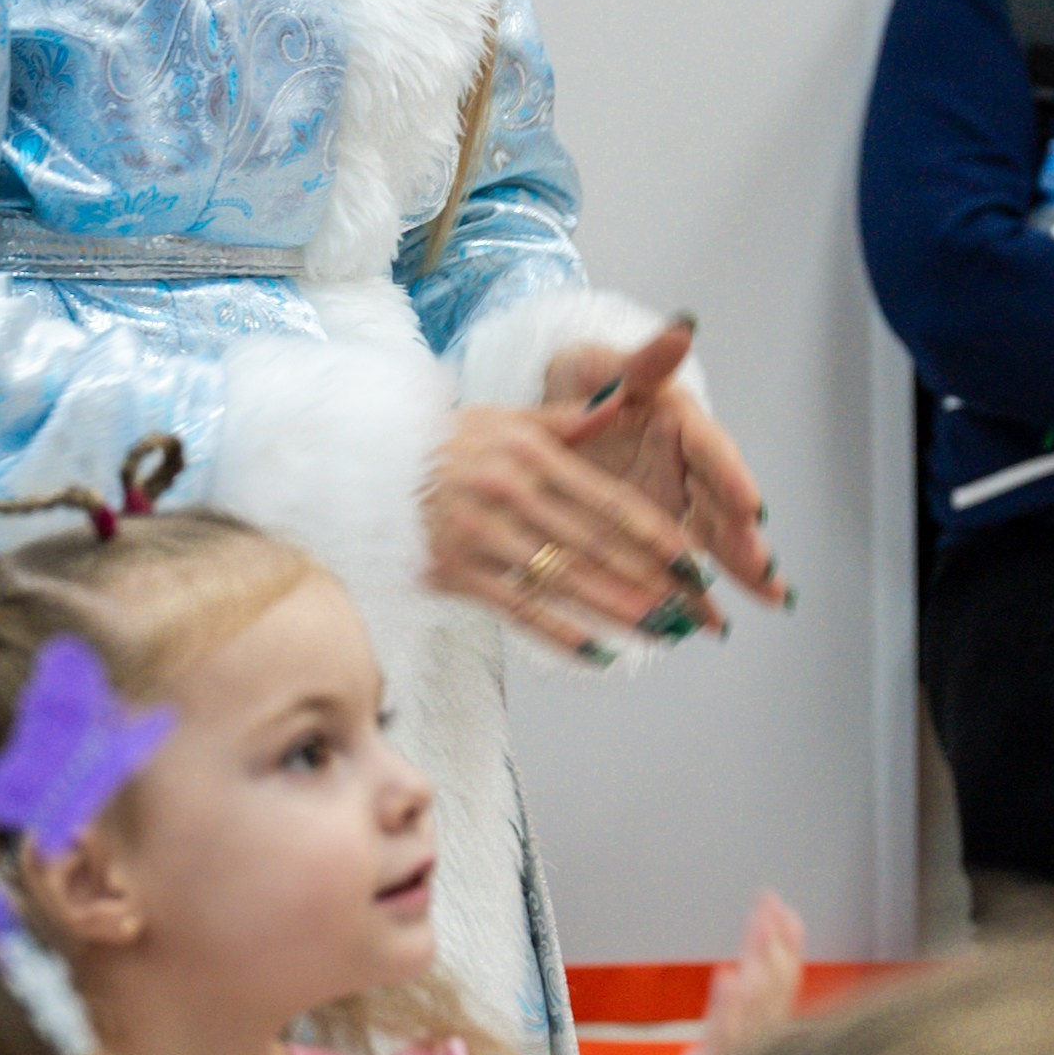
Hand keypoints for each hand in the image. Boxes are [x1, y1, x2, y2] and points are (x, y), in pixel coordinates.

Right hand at [425, 402, 705, 651]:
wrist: (360, 465)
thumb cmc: (442, 442)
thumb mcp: (504, 418)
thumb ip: (569, 419)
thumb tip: (625, 403)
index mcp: (528, 452)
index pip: (606, 501)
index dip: (655, 535)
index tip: (693, 561)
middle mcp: (507, 490)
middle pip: (594, 544)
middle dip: (651, 578)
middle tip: (693, 606)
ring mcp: (479, 533)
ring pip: (563, 578)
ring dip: (619, 607)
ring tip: (661, 629)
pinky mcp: (452, 570)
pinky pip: (518, 607)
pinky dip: (560, 631)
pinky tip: (598, 651)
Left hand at [544, 322, 785, 605]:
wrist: (553, 414)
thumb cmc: (581, 384)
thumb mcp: (601, 367)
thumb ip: (642, 361)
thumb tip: (681, 329)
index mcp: (679, 421)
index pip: (711, 449)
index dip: (730, 477)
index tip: (749, 503)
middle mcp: (685, 466)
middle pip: (721, 504)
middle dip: (744, 538)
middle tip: (764, 568)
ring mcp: (672, 502)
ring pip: (709, 540)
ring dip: (736, 571)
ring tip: (769, 597)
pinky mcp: (651, 534)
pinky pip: (674, 566)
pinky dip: (691, 593)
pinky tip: (710, 622)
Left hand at [649, 889, 806, 1054]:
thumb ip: (727, 1024)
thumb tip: (732, 974)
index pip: (778, 993)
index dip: (782, 951)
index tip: (784, 913)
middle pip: (773, 996)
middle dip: (775, 948)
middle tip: (776, 906)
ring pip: (756, 1013)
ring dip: (761, 967)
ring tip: (764, 929)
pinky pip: (724, 1041)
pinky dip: (727, 1007)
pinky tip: (729, 977)